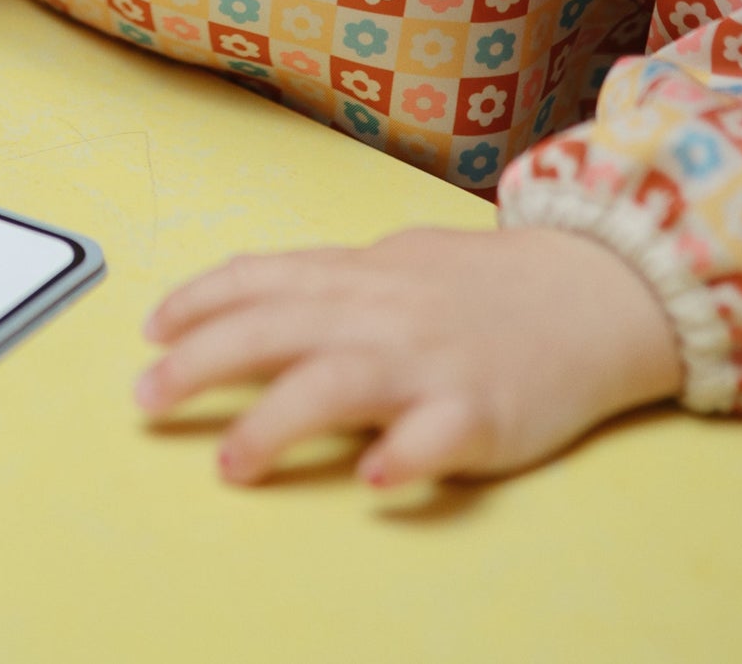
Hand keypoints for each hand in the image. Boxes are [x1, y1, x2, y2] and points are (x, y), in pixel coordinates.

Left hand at [136, 226, 683, 487]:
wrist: (595, 290)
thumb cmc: (484, 284)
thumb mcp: (395, 261)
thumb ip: (326, 279)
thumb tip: (249, 290)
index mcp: (357, 276)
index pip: (259, 279)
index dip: (198, 302)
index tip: (150, 332)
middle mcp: (381, 312)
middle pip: (275, 330)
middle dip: (201, 363)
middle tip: (146, 398)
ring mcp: (431, 362)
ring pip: (337, 384)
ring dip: (276, 423)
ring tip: (230, 465)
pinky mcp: (484, 413)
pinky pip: (438, 435)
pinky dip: (403, 456)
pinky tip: (371, 480)